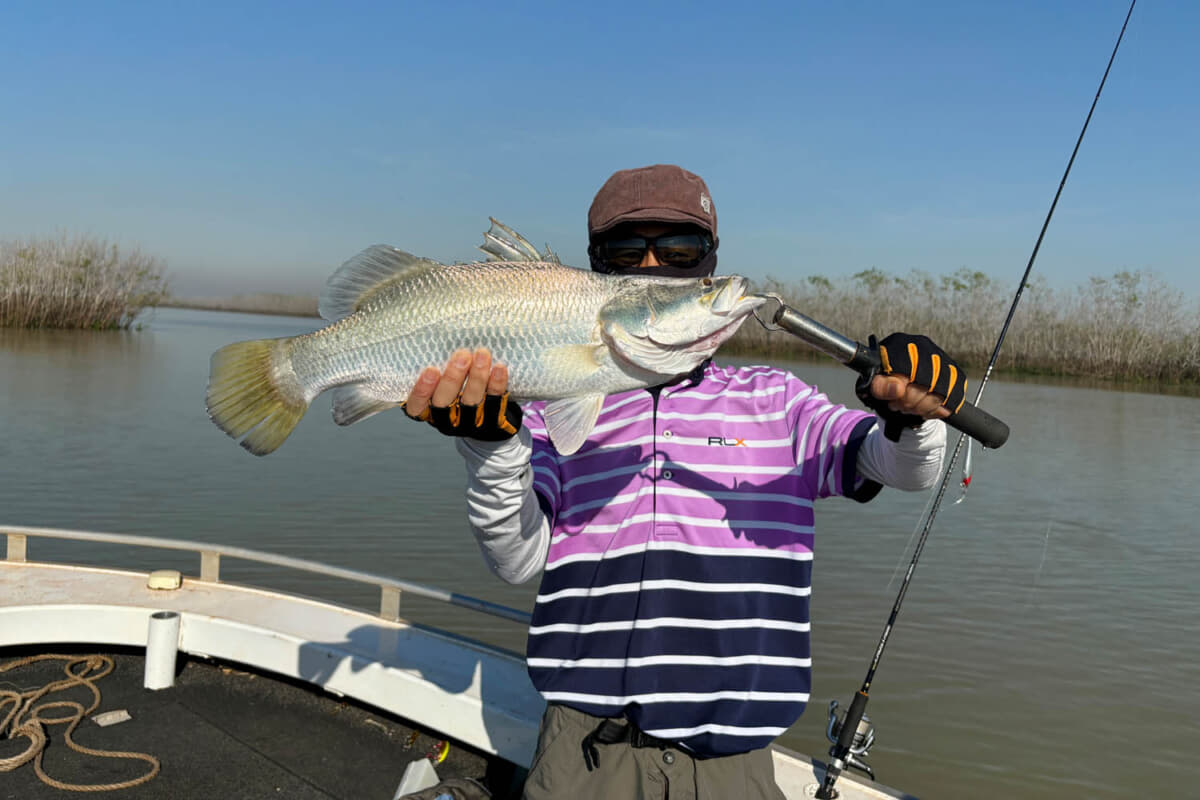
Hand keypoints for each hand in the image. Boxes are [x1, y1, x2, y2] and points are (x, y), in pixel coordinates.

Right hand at [404, 348, 521, 439]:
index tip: (431, 370)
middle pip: (444, 403)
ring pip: (471, 402)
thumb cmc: (457, 387)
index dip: (422, 390)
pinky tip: (499, 368)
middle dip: (453, 378)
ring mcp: (469, 423)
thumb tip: (443, 330)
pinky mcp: (491, 423)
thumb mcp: (442, 379)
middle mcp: (445, 420)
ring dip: (477, 377)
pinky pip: (494, 404)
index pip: (416, 405)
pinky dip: (496, 385)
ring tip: (482, 354)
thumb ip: (439, 365)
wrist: (489, 415)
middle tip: (462, 356)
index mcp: (427, 410)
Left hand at [856, 333, 966, 439]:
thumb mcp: (874, 385)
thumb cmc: (884, 382)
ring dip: (923, 406)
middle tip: (899, 406)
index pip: (909, 368)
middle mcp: (923, 346)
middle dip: (911, 401)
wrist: (896, 386)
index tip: (894, 400)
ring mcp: (941, 359)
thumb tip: (897, 389)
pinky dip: (936, 409)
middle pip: (927, 381)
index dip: (902, 391)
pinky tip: (923, 409)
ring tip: (909, 407)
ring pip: (941, 391)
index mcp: (901, 344)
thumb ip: (880, 386)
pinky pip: (953, 397)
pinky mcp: (954, 375)